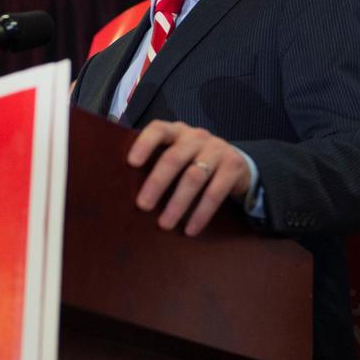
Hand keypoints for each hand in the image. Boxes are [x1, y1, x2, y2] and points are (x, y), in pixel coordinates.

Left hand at [127, 120, 250, 235]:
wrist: (236, 163)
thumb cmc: (194, 161)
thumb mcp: (177, 155)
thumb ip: (156, 162)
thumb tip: (123, 189)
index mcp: (177, 132)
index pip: (158, 130)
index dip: (144, 144)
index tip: (131, 163)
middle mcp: (196, 137)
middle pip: (174, 158)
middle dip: (157, 183)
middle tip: (143, 206)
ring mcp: (217, 150)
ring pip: (194, 177)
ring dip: (178, 203)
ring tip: (165, 224)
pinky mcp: (233, 167)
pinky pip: (215, 192)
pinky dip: (202, 213)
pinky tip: (191, 229)